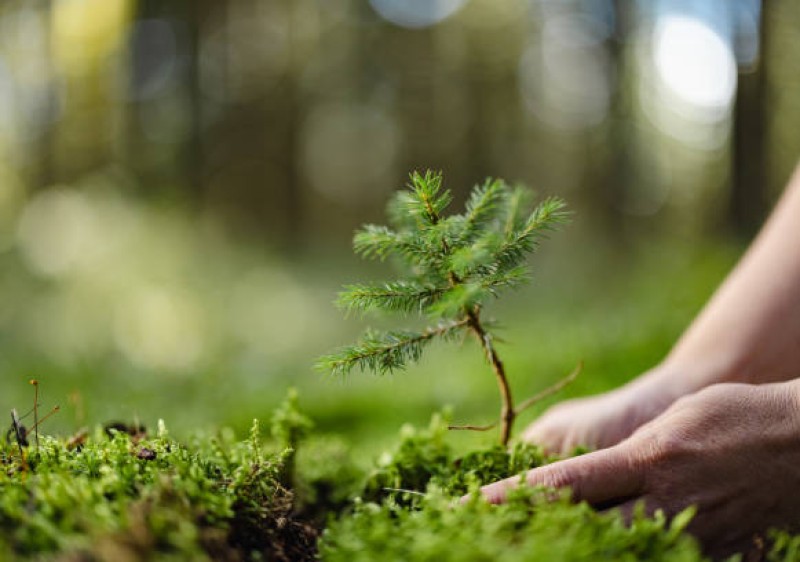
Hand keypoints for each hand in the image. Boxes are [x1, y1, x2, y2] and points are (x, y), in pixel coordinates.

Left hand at [478, 382, 799, 557]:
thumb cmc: (734, 416)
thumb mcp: (672, 424)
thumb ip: (626, 457)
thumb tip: (583, 483)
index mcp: (647, 460)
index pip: (566, 485)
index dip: (515, 499)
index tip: (475, 506)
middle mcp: (665, 504)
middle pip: (585, 533)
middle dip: (538, 538)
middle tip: (496, 540)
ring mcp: (695, 538)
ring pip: (622, 557)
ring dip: (581, 552)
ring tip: (542, 546)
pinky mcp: (721, 560)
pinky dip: (639, 558)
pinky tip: (616, 552)